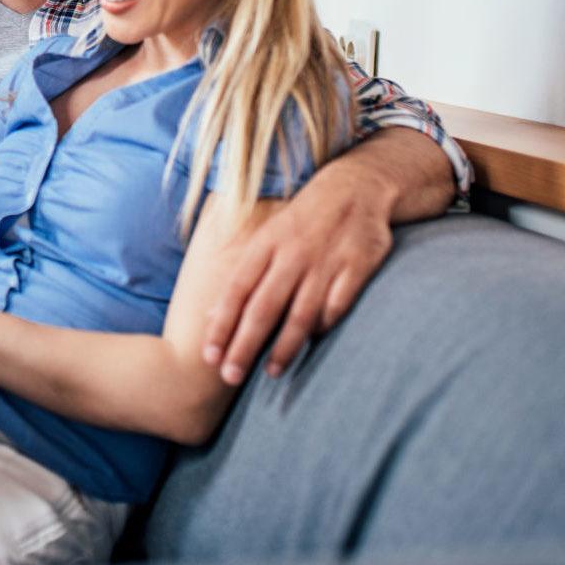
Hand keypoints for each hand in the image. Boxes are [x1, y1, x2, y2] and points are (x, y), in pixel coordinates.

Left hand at [201, 161, 395, 383]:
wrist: (353, 187)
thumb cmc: (301, 221)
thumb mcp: (267, 239)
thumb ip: (244, 275)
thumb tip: (213, 313)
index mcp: (265, 244)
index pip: (236, 289)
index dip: (221, 323)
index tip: (208, 355)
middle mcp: (291, 254)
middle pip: (263, 307)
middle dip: (244, 344)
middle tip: (229, 377)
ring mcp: (325, 261)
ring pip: (300, 312)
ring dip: (284, 346)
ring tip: (270, 372)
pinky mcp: (357, 266)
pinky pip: (338, 304)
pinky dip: (325, 325)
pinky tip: (314, 344)